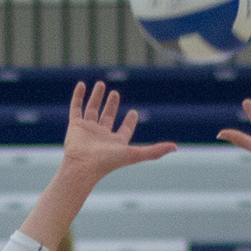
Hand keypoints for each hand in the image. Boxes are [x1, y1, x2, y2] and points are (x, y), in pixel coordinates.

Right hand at [57, 81, 176, 183]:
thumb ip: (155, 151)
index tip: (133, 112)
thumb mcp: (135, 154)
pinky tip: (83, 85)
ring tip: (101, 85)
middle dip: (111, 105)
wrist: (83, 166)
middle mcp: (102, 136)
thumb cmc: (108, 162)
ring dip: (96, 98)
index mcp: (116, 143)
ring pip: (92, 110)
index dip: (130, 121)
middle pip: (108, 117)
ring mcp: (88, 130)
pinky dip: (79, 96)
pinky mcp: (75, 126)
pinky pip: (76, 108)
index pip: (125, 129)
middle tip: (115, 93)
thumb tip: (176, 148)